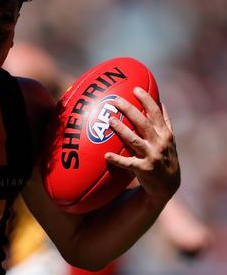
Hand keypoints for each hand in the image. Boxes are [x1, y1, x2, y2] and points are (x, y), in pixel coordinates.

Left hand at [105, 87, 180, 204]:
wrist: (168, 186)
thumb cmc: (165, 157)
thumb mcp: (169, 140)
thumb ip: (164, 122)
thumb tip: (160, 101)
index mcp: (165, 134)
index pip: (157, 113)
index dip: (147, 100)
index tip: (136, 88)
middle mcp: (160, 143)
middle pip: (143, 123)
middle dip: (130, 110)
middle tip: (116, 100)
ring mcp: (152, 156)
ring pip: (134, 140)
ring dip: (121, 130)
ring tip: (110, 120)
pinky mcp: (144, 170)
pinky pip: (128, 163)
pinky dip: (117, 159)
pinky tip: (106, 155)